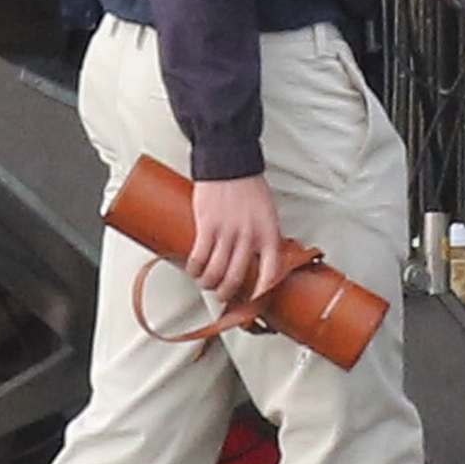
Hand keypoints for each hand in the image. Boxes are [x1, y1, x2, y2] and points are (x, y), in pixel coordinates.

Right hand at [188, 174, 284, 303]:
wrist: (230, 164)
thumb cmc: (249, 186)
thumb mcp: (267, 213)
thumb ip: (263, 235)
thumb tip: (256, 256)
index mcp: (269, 233)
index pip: (271, 271)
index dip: (262, 291)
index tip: (254, 299)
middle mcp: (250, 236)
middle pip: (237, 278)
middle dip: (227, 293)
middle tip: (222, 295)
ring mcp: (228, 232)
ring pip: (216, 272)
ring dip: (208, 283)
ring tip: (205, 282)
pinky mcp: (208, 226)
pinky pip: (199, 258)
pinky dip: (195, 269)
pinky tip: (193, 270)